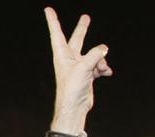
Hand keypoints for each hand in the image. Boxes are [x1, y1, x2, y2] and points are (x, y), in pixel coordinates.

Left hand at [44, 7, 112, 136]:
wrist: (75, 107)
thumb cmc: (72, 89)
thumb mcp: (83, 68)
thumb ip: (94, 54)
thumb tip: (104, 48)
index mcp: (62, 55)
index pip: (57, 33)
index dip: (53, 21)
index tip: (48, 10)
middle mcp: (69, 59)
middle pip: (77, 39)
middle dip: (82, 29)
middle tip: (85, 17)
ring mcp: (79, 67)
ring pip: (94, 55)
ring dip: (101, 60)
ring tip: (102, 68)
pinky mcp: (87, 75)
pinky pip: (99, 65)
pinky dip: (103, 68)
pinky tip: (106, 72)